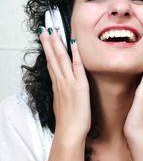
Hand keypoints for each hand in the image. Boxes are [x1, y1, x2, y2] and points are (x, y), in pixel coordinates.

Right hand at [39, 27, 90, 143]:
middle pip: (52, 58)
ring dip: (56, 43)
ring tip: (52, 29)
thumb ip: (61, 94)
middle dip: (48, 41)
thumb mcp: (61, 105)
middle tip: (44, 27)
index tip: (45, 38)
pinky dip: (75, 53)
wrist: (69, 132)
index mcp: (57, 85)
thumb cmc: (68, 122)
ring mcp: (69, 82)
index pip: (51, 63)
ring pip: (60, 59)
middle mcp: (61, 81)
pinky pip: (77, 66)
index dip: (48, 50)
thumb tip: (60, 88)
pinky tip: (73, 42)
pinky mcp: (79, 86)